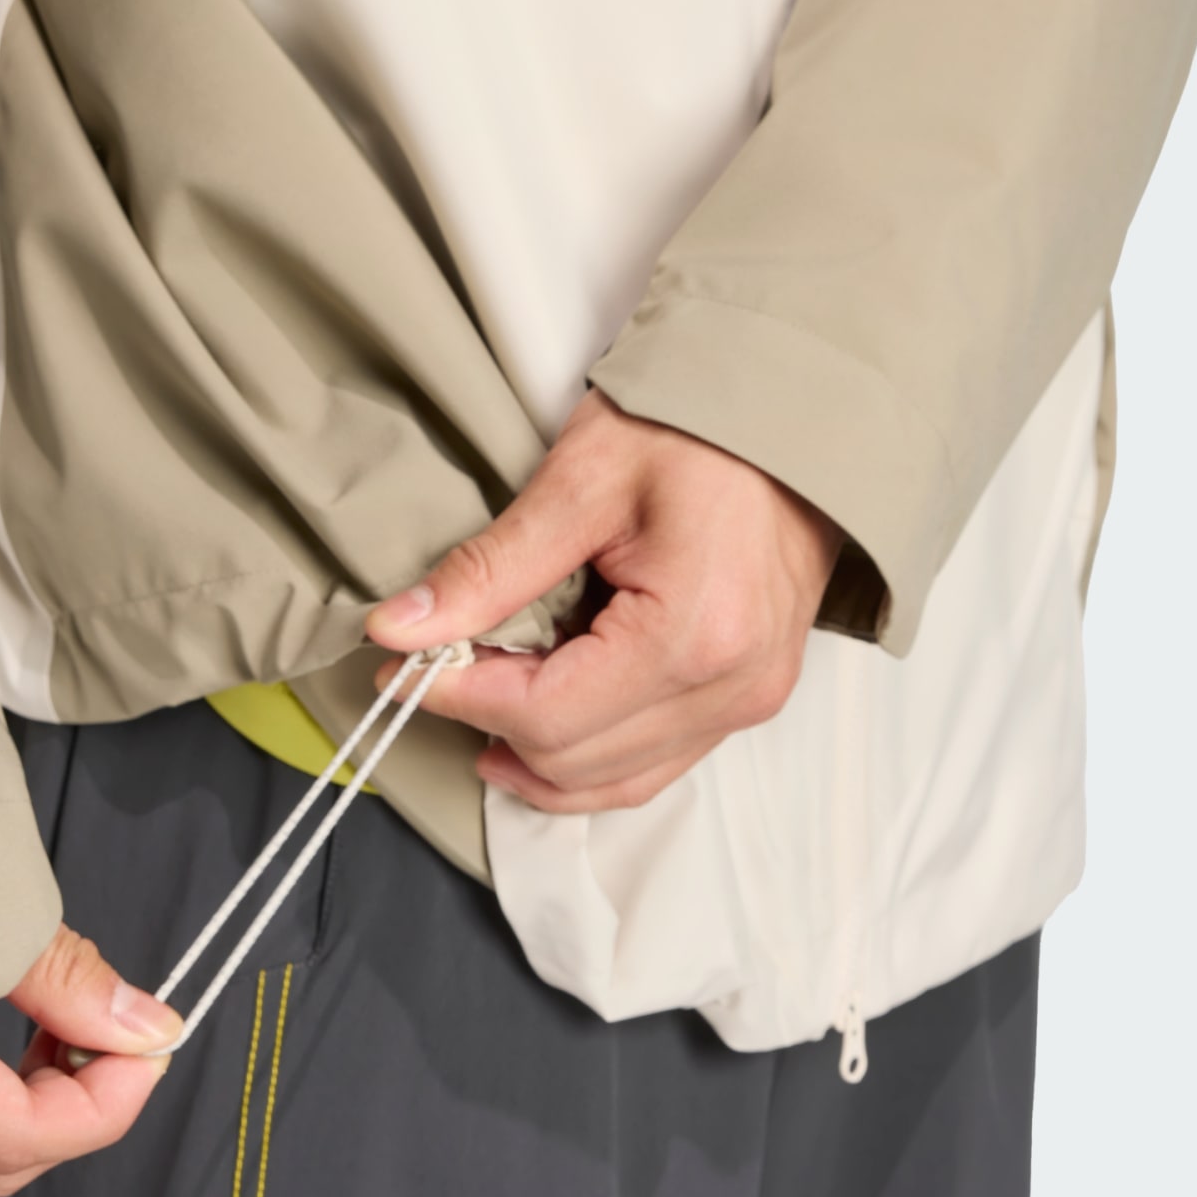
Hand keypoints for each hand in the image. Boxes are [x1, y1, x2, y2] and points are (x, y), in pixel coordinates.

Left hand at [366, 390, 842, 812]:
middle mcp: (729, 689)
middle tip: (436, 666)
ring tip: (481, 694)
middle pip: (572, 760)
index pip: (544, 714)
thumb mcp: (579, 481)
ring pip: (611, 782)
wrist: (797, 414)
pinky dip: (586, 753)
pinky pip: (651, 764)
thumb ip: (488, 568)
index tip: (401, 664)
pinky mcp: (748, 698)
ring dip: (533, 751)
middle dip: (489, 720)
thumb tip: (399, 629)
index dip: (458, 695)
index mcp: (692, 635)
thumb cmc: (698, 429)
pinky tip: (539, 715)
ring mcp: (747, 701)